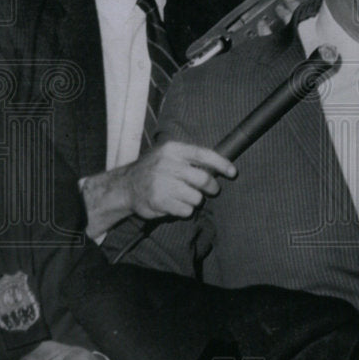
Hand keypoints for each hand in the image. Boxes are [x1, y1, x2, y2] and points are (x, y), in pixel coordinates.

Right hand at [82, 141, 236, 237]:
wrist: (125, 186)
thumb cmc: (155, 170)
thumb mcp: (169, 155)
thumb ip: (191, 159)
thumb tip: (221, 166)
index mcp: (172, 149)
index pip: (203, 154)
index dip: (221, 164)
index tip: (233, 172)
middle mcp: (167, 164)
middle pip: (203, 179)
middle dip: (211, 187)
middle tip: (211, 190)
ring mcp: (162, 183)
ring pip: (197, 197)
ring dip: (195, 200)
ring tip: (184, 196)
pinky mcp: (158, 200)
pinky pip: (186, 210)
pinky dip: (184, 210)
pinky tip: (174, 204)